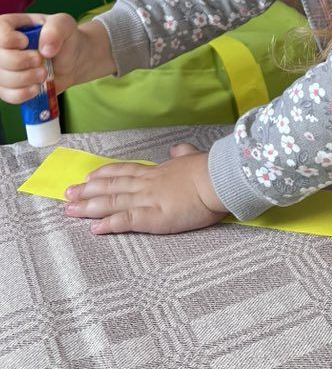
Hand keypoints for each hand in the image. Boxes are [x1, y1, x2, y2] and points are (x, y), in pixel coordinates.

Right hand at [0, 12, 115, 103]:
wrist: (73, 61)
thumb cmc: (66, 38)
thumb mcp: (65, 24)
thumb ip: (56, 28)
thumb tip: (45, 50)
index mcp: (12, 25)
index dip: (8, 40)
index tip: (26, 42)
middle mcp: (4, 47)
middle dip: (19, 62)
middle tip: (40, 61)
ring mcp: (4, 68)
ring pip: (2, 78)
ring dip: (24, 79)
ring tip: (44, 74)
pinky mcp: (9, 86)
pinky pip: (7, 95)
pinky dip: (23, 93)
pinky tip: (37, 87)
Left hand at [64, 144, 227, 234]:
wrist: (217, 179)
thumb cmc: (210, 169)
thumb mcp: (194, 156)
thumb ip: (183, 153)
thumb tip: (178, 148)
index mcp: (157, 172)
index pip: (125, 172)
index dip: (105, 174)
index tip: (88, 176)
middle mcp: (147, 185)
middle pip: (111, 187)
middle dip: (87, 191)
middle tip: (67, 194)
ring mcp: (148, 201)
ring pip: (112, 202)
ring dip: (89, 207)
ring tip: (70, 210)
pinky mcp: (154, 218)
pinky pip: (126, 221)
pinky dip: (109, 224)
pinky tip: (94, 228)